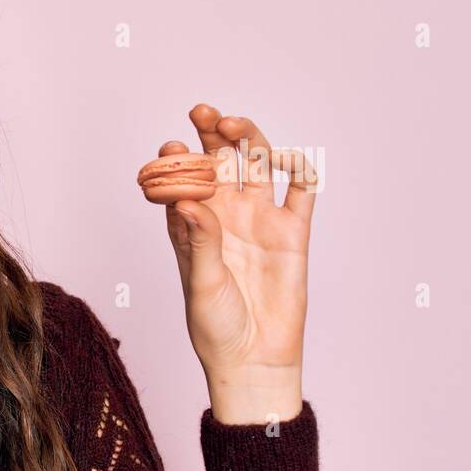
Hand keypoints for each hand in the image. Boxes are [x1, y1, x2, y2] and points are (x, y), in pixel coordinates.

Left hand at [149, 104, 319, 422]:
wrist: (254, 358)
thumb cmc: (215, 327)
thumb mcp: (201, 283)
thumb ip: (199, 242)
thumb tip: (189, 200)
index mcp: (192, 226)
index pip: (182, 181)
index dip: (176, 161)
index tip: (170, 148)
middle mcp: (225, 216)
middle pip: (219, 163)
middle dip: (210, 135)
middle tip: (202, 112)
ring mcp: (260, 220)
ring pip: (257, 166)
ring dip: (249, 140)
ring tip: (235, 125)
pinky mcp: (293, 232)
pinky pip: (300, 191)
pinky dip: (301, 169)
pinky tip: (291, 157)